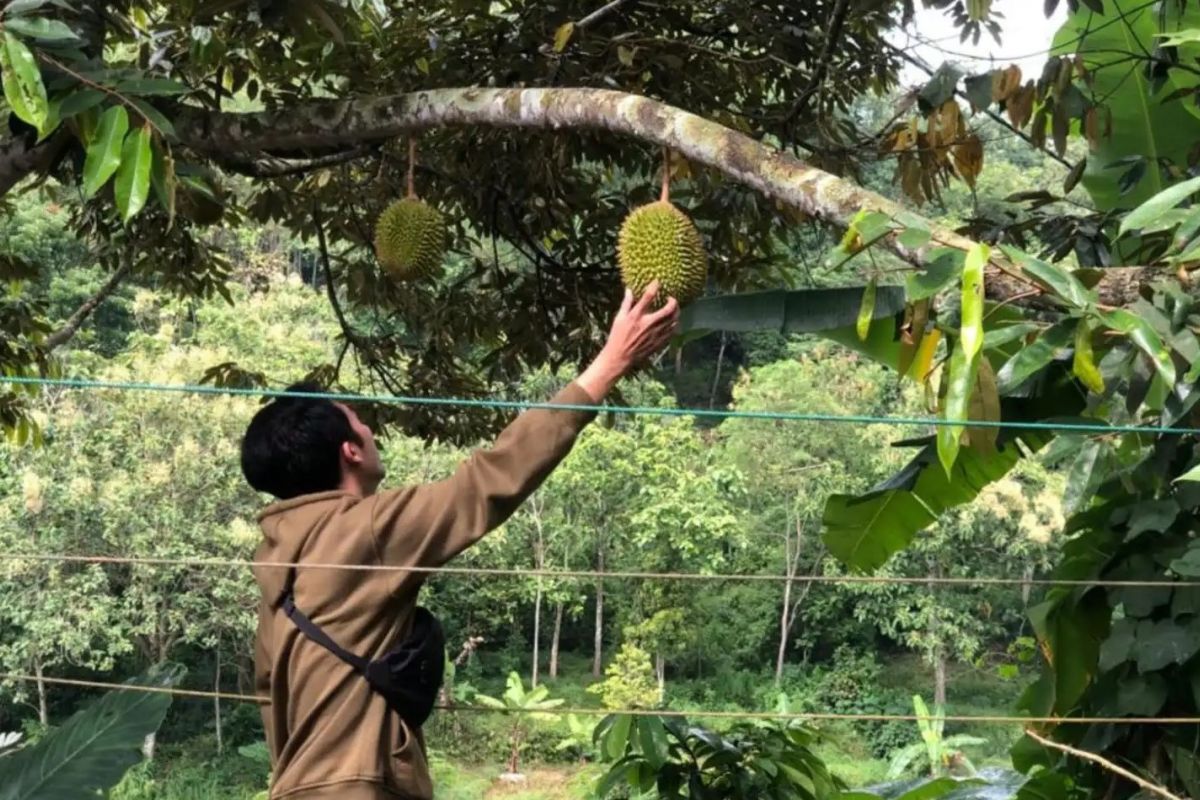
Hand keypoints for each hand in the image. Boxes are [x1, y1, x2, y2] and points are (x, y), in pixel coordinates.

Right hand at [576, 281, 679, 401]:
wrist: (620, 357)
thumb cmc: (617, 337)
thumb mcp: (619, 318)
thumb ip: (626, 303)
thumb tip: (629, 289)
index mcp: (636, 316)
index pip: (648, 296)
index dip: (655, 286)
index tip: (658, 282)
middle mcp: (648, 324)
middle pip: (668, 309)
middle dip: (673, 301)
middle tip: (671, 299)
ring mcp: (656, 334)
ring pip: (673, 320)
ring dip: (676, 312)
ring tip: (673, 309)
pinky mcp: (659, 342)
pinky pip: (673, 331)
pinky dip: (675, 324)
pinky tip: (672, 322)